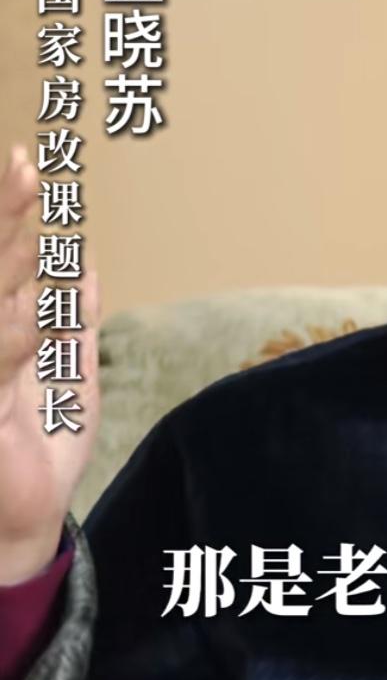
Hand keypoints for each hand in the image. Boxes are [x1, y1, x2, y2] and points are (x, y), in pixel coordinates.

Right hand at [0, 144, 99, 582]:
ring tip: (29, 228)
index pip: (7, 258)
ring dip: (11, 269)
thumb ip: (76, 323)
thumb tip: (85, 266)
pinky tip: (23, 313)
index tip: (28, 159)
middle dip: (6, 218)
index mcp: (5, 329)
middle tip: (21, 164)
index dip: (14, 211)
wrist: (25, 519)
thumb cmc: (40, 446)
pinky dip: (9, 340)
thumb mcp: (71, 376)